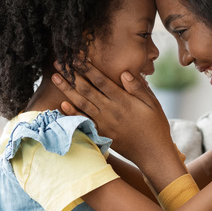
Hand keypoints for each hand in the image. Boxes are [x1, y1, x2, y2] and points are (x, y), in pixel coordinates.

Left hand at [51, 62, 173, 163]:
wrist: (152, 153)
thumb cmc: (155, 126)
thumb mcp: (153, 104)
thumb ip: (138, 88)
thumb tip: (124, 72)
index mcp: (123, 100)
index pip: (101, 80)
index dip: (87, 68)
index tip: (75, 57)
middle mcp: (110, 110)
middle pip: (86, 89)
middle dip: (71, 75)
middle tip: (58, 62)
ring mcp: (104, 123)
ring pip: (81, 103)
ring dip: (67, 90)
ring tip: (55, 78)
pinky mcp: (101, 134)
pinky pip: (84, 122)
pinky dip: (72, 113)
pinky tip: (62, 104)